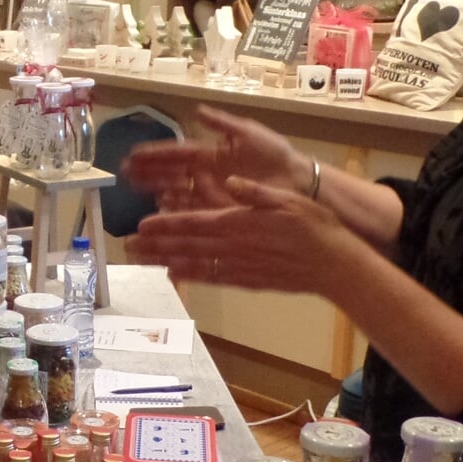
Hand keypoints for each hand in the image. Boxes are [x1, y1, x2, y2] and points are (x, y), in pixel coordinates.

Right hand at [124, 106, 306, 211]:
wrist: (299, 182)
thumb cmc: (276, 155)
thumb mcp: (250, 132)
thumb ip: (222, 123)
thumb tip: (197, 109)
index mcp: (212, 152)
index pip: (176, 152)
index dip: (155, 155)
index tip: (133, 155)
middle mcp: (206, 173)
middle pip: (170, 173)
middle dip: (147, 173)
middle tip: (124, 174)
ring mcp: (211, 192)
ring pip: (176, 192)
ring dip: (156, 191)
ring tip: (136, 192)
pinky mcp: (219, 210)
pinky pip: (192, 210)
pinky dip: (176, 209)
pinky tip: (161, 209)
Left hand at [127, 176, 360, 297]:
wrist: (334, 265)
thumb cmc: (315, 226)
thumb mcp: (288, 199)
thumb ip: (256, 192)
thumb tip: (230, 181)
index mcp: (240, 223)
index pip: (195, 223)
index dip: (166, 224)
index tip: (142, 226)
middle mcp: (234, 247)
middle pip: (186, 245)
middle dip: (155, 245)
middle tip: (127, 247)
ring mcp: (239, 266)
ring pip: (194, 264)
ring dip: (165, 261)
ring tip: (141, 261)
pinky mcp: (248, 280)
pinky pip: (213, 278)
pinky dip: (192, 277)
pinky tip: (176, 276)